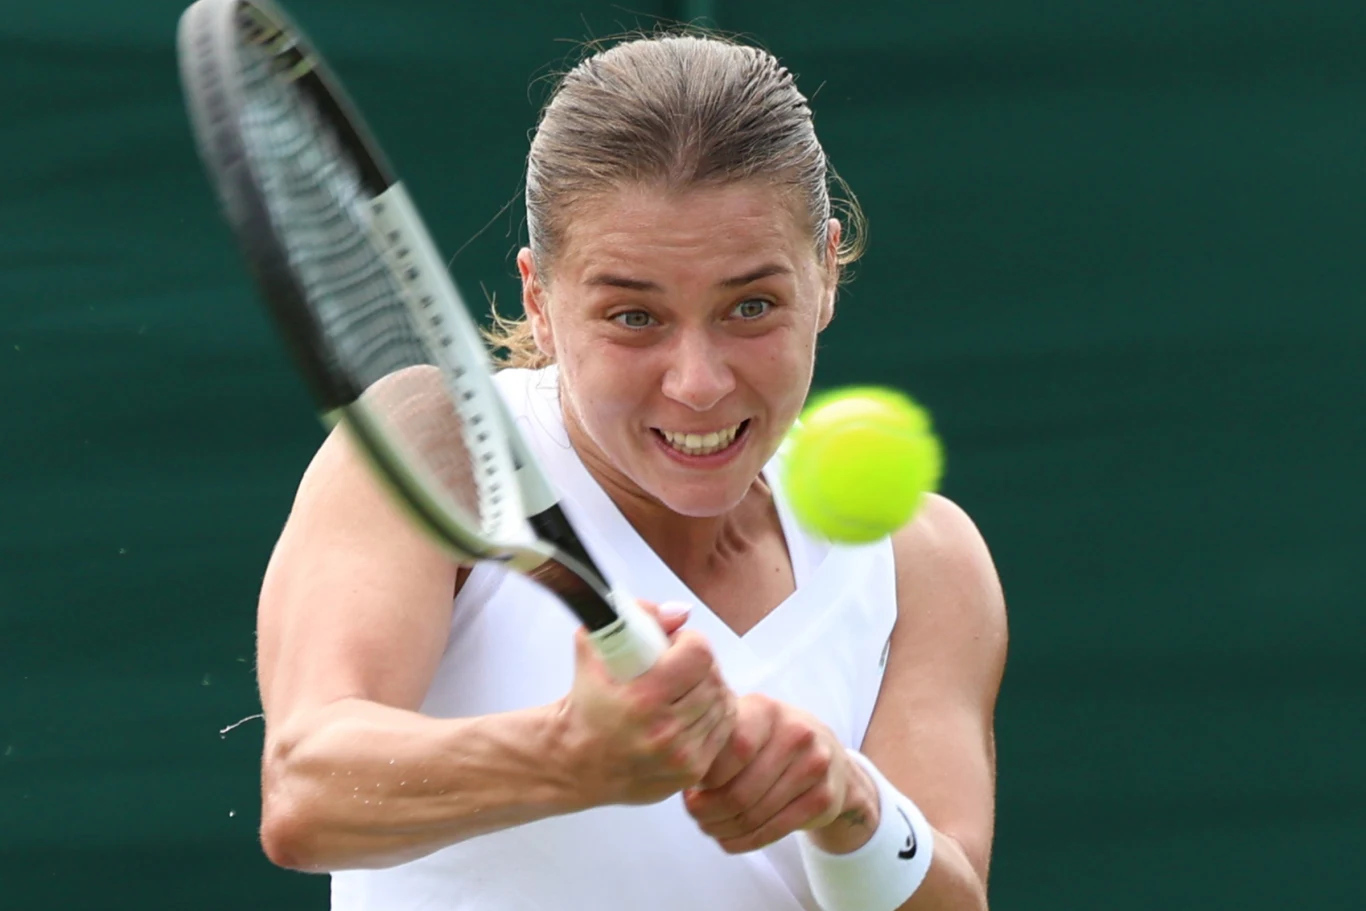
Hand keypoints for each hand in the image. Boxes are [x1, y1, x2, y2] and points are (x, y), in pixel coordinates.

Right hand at [557, 602, 736, 807]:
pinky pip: (723, 730)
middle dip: (700, 664)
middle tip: (681, 664)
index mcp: (641, 698)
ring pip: (721, 703)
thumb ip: (635, 616)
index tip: (676, 644)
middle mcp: (664, 731)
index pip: (699, 654)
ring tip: (685, 687)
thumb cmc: (586, 701)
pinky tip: (693, 709)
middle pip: (713, 678)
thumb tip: (681, 613)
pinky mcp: (690, 773)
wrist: (575, 761)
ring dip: (708, 688)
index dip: (690, 642)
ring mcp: (680, 756)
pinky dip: (713, 715)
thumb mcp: (593, 646)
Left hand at [683, 694, 880, 853]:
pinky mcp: (823, 799)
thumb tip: (681, 775)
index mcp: (767, 711)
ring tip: (708, 826)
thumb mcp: (744, 726)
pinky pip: (773, 830)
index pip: (732, 750)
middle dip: (708, 810)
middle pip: (740, 790)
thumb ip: (714, 743)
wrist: (828, 756)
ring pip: (754, 814)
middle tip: (694, 814)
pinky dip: (743, 841)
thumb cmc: (768, 741)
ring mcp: (815, 766)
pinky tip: (728, 839)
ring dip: (722, 828)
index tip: (690, 787)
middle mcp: (797, 733)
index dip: (707, 777)